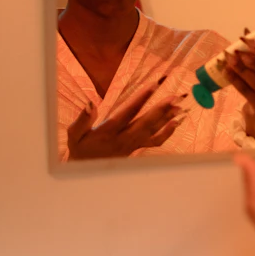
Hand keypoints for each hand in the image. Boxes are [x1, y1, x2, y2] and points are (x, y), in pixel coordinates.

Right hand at [67, 82, 185, 159]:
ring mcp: (132, 145)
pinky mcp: (136, 148)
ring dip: (167, 117)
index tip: (153, 86)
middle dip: (161, 109)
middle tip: (174, 97)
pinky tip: (177, 122)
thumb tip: (91, 103)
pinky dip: (167, 132)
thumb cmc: (80, 149)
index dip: (141, 99)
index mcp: (108, 133)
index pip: (127, 113)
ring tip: (180, 105)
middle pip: (145, 123)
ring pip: (152, 131)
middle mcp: (123, 139)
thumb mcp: (74, 135)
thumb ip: (82, 120)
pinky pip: (155, 142)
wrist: (84, 170)